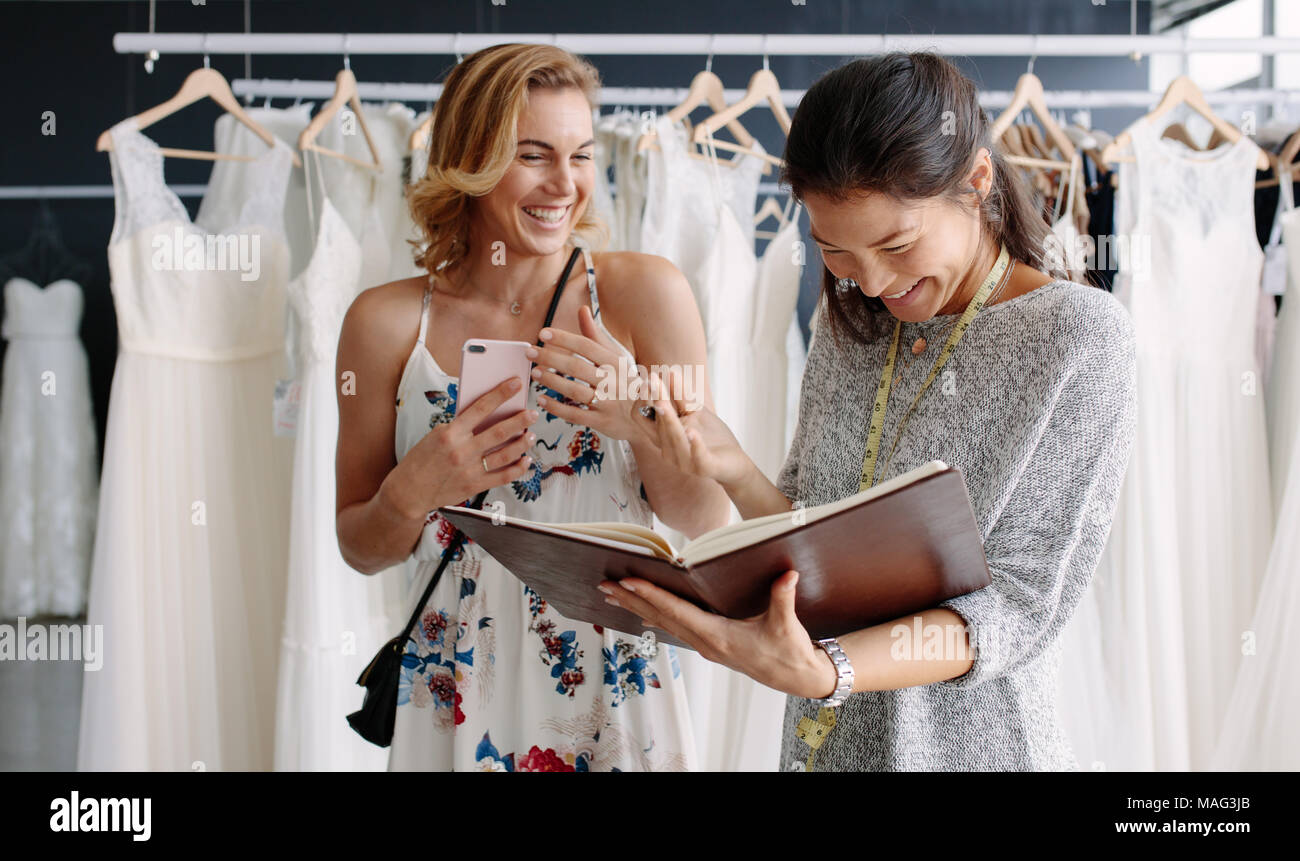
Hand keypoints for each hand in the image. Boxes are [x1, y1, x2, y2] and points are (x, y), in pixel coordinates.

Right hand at [385, 377, 536, 517]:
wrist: (408, 491)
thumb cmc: (421, 460)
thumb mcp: (436, 436)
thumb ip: (461, 426)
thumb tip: (487, 416)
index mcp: (450, 433)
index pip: (480, 407)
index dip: (501, 394)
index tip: (515, 384)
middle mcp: (462, 450)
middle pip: (499, 431)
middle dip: (520, 420)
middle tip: (533, 413)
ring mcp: (470, 469)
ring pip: (506, 453)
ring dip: (522, 443)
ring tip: (531, 435)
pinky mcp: (474, 486)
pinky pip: (503, 476)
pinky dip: (518, 468)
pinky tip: (526, 461)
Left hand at [529, 305, 688, 444]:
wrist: (650, 419)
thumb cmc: (626, 382)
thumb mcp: (616, 357)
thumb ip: (595, 335)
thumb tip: (582, 309)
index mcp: (616, 363)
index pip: (587, 346)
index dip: (564, 338)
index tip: (543, 333)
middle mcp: (613, 382)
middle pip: (577, 367)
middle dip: (551, 358)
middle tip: (530, 352)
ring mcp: (608, 404)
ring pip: (575, 391)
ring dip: (552, 381)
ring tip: (535, 373)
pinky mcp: (602, 423)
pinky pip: (576, 415)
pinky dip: (557, 408)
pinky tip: (542, 400)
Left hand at [596, 570, 838, 700]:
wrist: (797, 678)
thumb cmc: (790, 653)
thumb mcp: (787, 626)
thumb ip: (783, 598)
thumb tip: (787, 575)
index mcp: (718, 636)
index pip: (677, 611)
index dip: (652, 595)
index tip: (628, 582)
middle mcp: (705, 642)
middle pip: (661, 617)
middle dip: (632, 599)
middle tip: (604, 584)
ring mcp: (706, 645)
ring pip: (664, 622)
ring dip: (637, 607)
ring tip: (613, 593)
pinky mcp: (710, 644)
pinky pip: (675, 627)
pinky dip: (656, 615)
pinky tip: (643, 609)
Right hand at [636, 380, 754, 488]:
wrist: (734, 463)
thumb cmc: (711, 436)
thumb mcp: (694, 412)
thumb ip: (680, 396)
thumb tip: (669, 371)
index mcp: (662, 435)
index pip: (640, 416)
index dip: (642, 399)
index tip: (650, 379)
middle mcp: (667, 450)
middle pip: (656, 424)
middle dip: (656, 402)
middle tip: (652, 380)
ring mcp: (684, 461)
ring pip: (673, 438)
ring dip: (668, 421)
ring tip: (663, 403)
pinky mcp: (703, 467)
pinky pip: (696, 455)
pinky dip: (694, 443)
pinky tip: (692, 431)